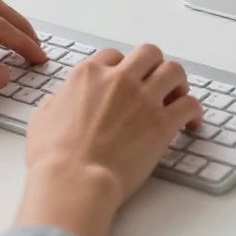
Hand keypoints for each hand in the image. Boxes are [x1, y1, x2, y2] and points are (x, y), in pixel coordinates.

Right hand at [14, 44, 201, 235]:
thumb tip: (61, 100)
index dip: (122, 67)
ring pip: (174, 71)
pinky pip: (189, 105)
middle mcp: (119, 79)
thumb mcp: (42, 118)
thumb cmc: (53, 158)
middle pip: (149, 53)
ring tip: (178, 96)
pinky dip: (194, 111)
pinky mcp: (161, 123)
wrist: (73, 182)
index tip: (127, 79)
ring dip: (178, 82)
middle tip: (157, 82)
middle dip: (154, 65)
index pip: (113, 55)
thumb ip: (56, 101)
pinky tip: (192, 122)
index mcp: (89, 74)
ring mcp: (143, 99)